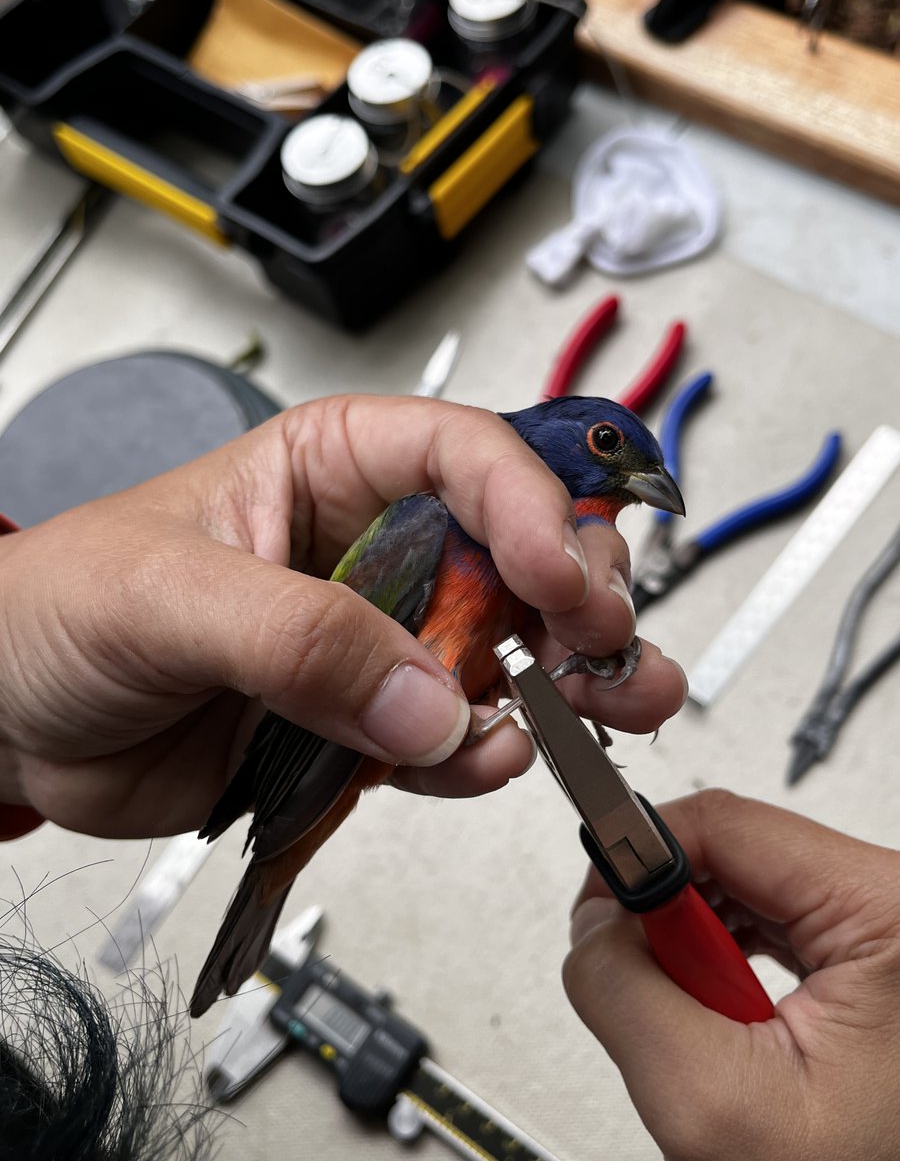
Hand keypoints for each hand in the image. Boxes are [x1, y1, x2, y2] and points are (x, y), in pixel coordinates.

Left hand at [0, 395, 684, 837]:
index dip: (532, 505)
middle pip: (518, 550)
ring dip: (566, 679)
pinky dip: (481, 754)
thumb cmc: (63, 609)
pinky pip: (449, 737)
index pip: (467, 456)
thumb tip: (426, 699)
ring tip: (604, 706)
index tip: (563, 574)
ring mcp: (378, 640)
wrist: (13, 719)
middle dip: (579, 592)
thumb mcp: (168, 596)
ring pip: (506, 648)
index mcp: (336, 469)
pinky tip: (489, 759)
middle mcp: (377, 548)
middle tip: (607, 643)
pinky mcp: (365, 722)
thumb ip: (299, 638)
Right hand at [564, 788, 899, 1160]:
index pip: (723, 823)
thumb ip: (623, 991)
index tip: (602, 909)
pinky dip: (725, 958)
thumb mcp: (709, 1099)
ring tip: (703, 1013)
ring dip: (695, 944)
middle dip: (668, 916)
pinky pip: (768, 916)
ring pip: (741, 882)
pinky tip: (727, 1008)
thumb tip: (591, 924)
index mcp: (881, 908)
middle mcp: (888, 898)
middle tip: (658, 986)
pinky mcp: (864, 947)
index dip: (640, 858)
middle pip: (729, 848)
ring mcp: (879, 924)